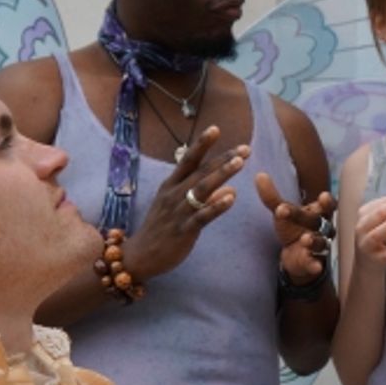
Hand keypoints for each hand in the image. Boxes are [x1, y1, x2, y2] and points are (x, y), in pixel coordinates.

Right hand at [122, 127, 248, 279]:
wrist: (140, 256)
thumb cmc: (161, 230)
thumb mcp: (177, 207)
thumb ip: (204, 196)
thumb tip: (230, 188)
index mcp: (171, 186)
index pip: (187, 160)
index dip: (201, 144)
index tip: (216, 128)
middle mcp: (174, 194)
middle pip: (200, 171)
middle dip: (223, 158)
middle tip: (245, 148)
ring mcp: (177, 212)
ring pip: (202, 189)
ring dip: (221, 175)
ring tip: (240, 163)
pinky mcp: (182, 231)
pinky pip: (201, 217)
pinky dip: (216, 207)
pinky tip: (231, 198)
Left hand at [255, 172, 336, 283]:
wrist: (295, 256)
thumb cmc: (294, 228)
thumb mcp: (282, 212)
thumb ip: (272, 196)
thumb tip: (259, 174)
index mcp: (317, 213)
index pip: (326, 205)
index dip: (326, 202)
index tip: (322, 196)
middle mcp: (323, 229)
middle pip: (319, 222)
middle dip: (310, 218)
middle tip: (301, 213)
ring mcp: (320, 247)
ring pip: (321, 243)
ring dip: (315, 241)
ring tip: (306, 239)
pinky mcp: (314, 263)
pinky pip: (317, 264)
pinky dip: (316, 265)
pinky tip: (315, 266)